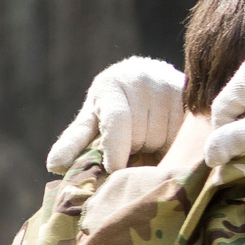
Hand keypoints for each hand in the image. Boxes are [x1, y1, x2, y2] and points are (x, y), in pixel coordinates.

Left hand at [48, 57, 184, 172]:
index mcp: (110, 86)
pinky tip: (172, 137)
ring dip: (160, 148)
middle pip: (143, 135)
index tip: (116, 169)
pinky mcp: (190, 93)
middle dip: (138, 149)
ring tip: (154, 141)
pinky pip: (187, 132)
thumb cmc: (112, 104)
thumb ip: (75, 141)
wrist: (146, 75)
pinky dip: (178, 142)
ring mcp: (167, 85)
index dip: (116, 149)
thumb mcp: (92, 118)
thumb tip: (54, 166)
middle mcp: (140, 80)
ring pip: (167, 137)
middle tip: (136, 147)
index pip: (117, 121)